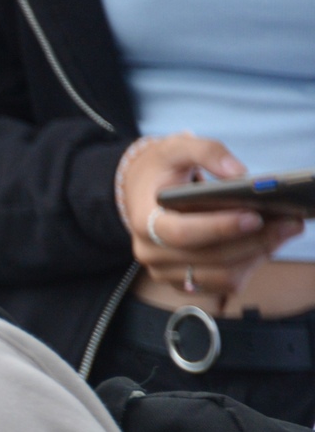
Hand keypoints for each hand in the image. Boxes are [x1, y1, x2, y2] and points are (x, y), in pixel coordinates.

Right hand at [117, 133, 305, 299]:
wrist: (141, 191)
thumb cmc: (162, 169)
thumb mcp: (178, 147)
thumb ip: (208, 152)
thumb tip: (240, 174)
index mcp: (146, 221)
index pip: (182, 233)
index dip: (220, 228)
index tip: (256, 216)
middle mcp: (152, 253)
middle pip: (209, 258)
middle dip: (255, 241)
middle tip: (291, 222)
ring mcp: (166, 271)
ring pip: (219, 277)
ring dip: (256, 256)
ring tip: (284, 232)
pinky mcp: (182, 281)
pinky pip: (222, 284)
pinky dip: (249, 266)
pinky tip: (267, 244)